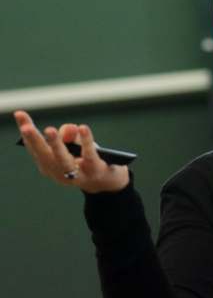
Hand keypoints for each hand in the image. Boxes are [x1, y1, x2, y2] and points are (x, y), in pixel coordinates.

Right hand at [13, 110, 129, 193]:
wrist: (109, 183)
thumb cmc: (86, 159)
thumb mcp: (76, 145)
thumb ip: (69, 134)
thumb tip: (69, 128)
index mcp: (49, 166)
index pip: (35, 148)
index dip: (27, 133)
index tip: (20, 115)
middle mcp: (59, 173)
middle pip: (44, 156)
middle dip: (34, 140)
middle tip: (26, 127)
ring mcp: (77, 175)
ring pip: (63, 159)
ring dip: (56, 144)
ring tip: (49, 130)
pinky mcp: (95, 170)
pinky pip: (89, 154)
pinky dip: (86, 141)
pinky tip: (83, 128)